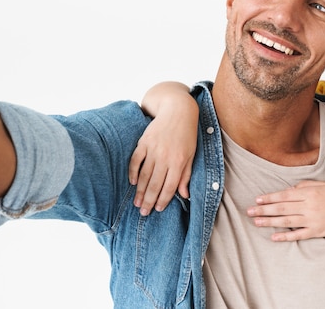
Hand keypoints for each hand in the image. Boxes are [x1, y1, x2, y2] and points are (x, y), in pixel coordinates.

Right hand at [128, 96, 197, 215]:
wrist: (177, 110)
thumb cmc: (187, 134)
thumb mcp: (191, 155)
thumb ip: (186, 175)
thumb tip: (184, 195)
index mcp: (179, 162)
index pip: (169, 186)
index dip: (163, 200)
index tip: (158, 209)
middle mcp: (165, 157)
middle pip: (155, 184)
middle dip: (149, 200)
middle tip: (143, 213)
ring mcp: (153, 149)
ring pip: (144, 175)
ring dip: (140, 191)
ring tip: (137, 203)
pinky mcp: (144, 142)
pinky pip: (136, 160)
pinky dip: (133, 172)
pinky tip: (133, 182)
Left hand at [247, 180, 324, 240]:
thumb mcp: (324, 184)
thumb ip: (305, 185)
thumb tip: (288, 190)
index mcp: (310, 192)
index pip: (285, 195)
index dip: (270, 198)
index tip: (257, 200)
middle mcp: (310, 206)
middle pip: (282, 208)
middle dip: (264, 210)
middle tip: (249, 212)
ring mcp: (313, 220)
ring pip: (287, 221)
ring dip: (270, 222)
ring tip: (256, 222)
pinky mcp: (316, 232)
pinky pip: (298, 234)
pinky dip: (285, 236)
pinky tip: (274, 237)